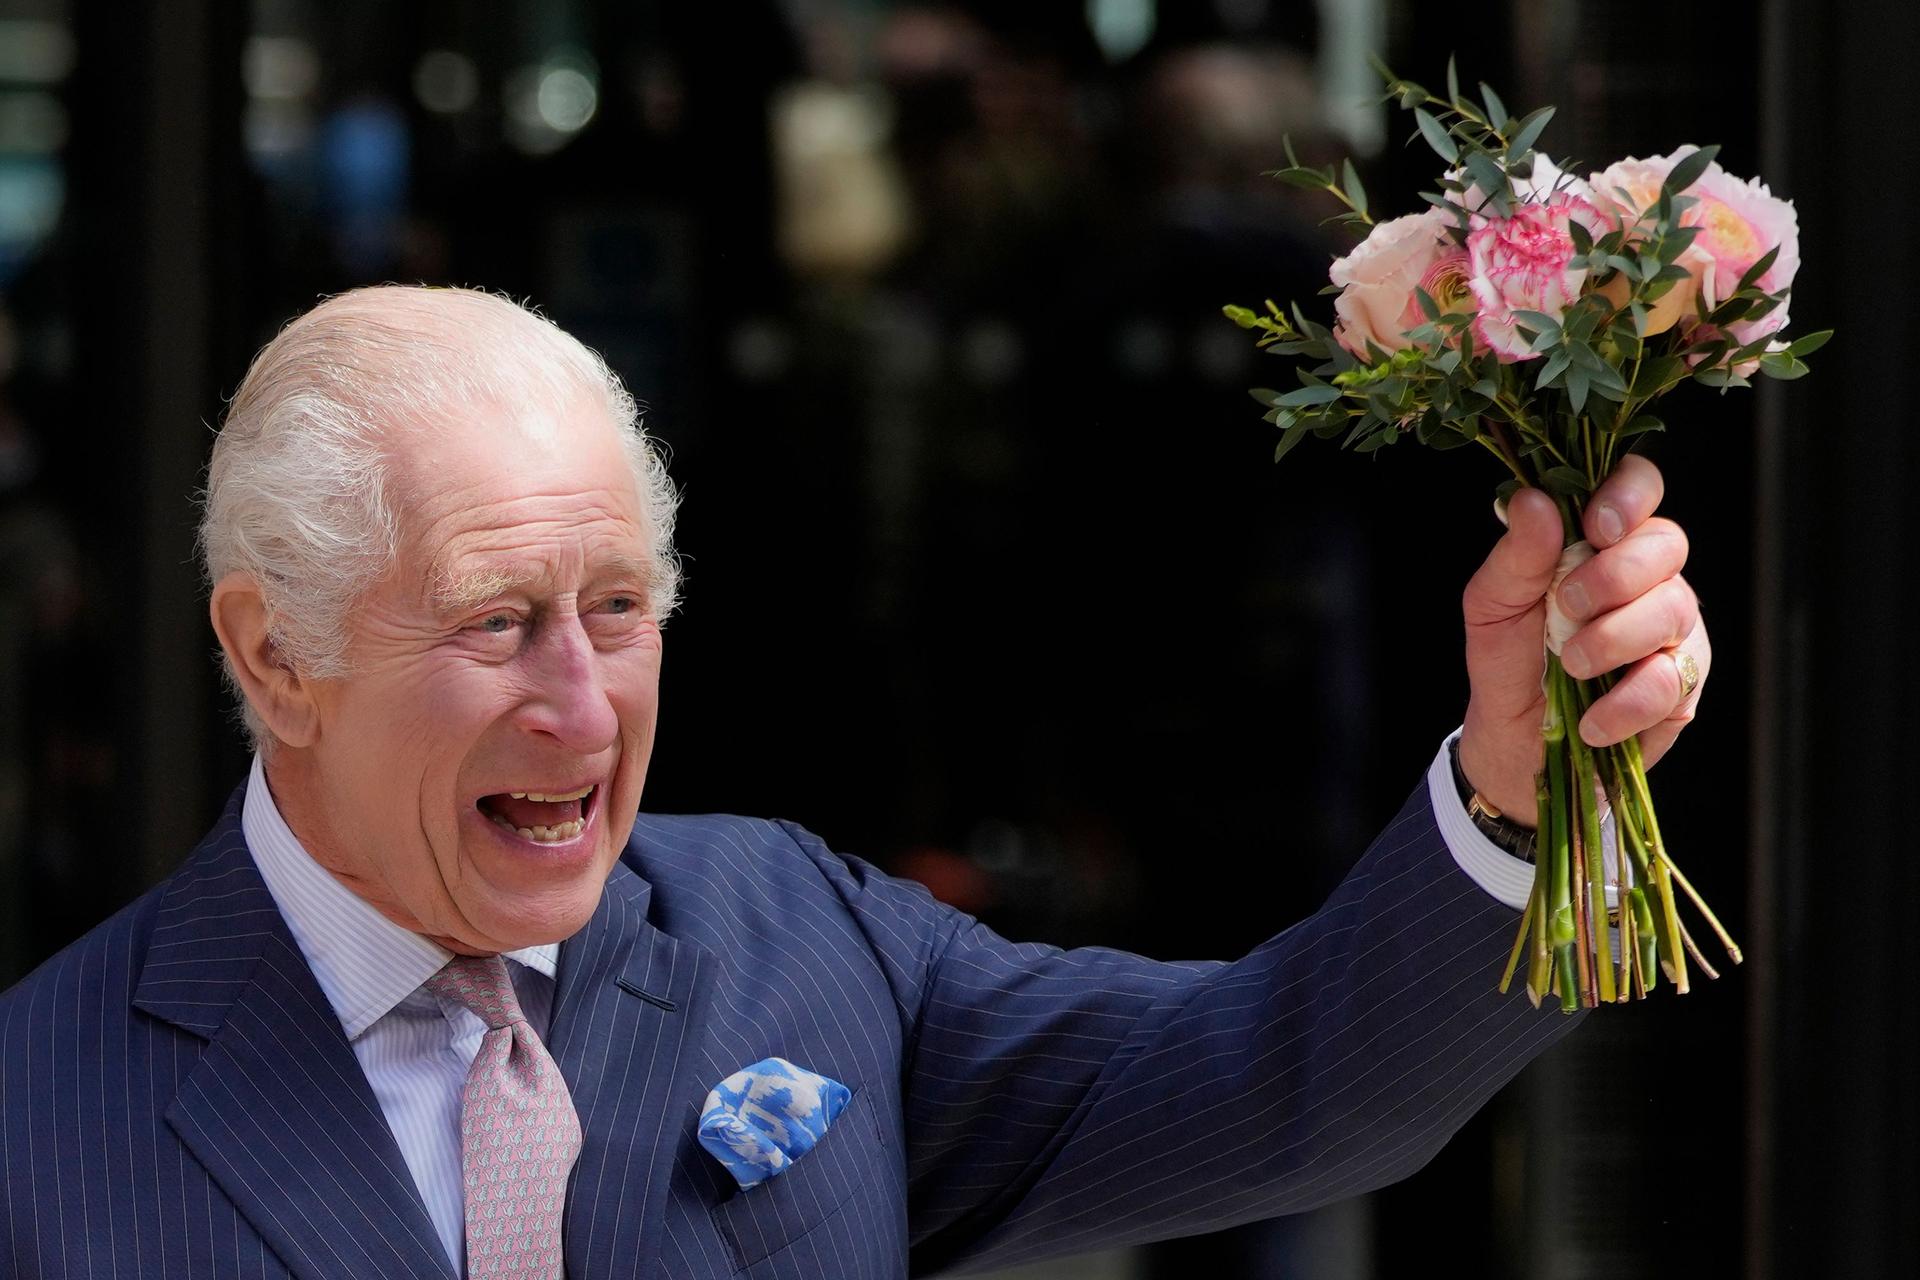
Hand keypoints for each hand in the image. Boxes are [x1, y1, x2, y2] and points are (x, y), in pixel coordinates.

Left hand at [1456, 455, 1709, 824]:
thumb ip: (1517, 555)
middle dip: (1615, 574)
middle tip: (1565, 606)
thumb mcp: (1492, 605)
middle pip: (1666, 543)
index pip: (1638, 486)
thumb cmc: (1508, 660)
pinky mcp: (1683, 684)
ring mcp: (1673, 628)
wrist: (1514, 742)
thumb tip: (1534, 500)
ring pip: (1675, 608)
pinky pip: (1672, 680)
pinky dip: (1625, 702)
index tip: (1595, 527)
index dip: (1628, 495)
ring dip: (1614, 638)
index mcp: (1600, 541)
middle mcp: (1647, 576)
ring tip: (1570, 664)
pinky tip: (1590, 719)